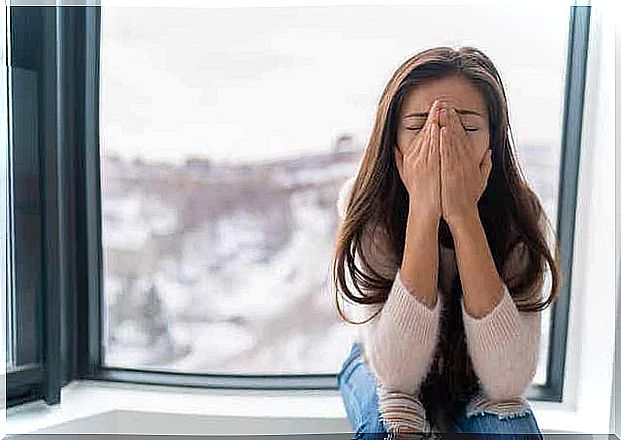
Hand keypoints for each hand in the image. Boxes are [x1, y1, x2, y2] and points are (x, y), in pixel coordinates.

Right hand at [394, 99, 441, 220]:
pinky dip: (435, 137)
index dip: (428, 120)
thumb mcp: (406, 175)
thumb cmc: (419, 194)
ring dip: (434, 121)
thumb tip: (395, 148)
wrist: (424, 209)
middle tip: (439, 101)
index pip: (421, 134)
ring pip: (428, 137)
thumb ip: (400, 160)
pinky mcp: (428, 168)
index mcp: (411, 157)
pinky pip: (432, 149)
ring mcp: (421, 162)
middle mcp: (414, 157)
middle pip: (424, 132)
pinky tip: (438, 126)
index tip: (435, 108)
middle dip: (432, 115)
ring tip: (440, 108)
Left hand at [438, 106, 491, 225]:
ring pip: (453, 141)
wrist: (462, 213)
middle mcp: (466, 160)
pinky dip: (445, 141)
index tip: (451, 110)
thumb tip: (490, 152)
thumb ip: (485, 164)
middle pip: (458, 135)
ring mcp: (459, 166)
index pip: (464, 137)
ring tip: (442, 110)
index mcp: (471, 160)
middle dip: (451, 118)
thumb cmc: (468, 198)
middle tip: (444, 103)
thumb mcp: (480, 179)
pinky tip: (441, 130)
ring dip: (448, 124)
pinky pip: (447, 154)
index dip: (458, 122)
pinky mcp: (451, 172)